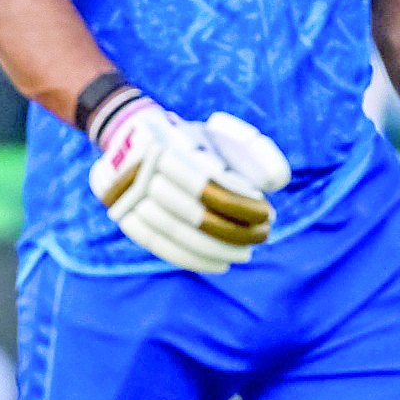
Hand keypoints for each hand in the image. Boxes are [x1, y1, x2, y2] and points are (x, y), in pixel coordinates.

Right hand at [87, 99, 288, 272]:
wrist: (132, 137)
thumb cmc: (193, 140)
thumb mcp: (223, 134)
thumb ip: (255, 151)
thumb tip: (276, 182)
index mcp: (172, 144)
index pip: (210, 184)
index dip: (240, 203)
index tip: (267, 212)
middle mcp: (146, 170)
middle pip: (195, 211)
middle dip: (234, 229)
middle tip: (263, 235)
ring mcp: (129, 196)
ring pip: (178, 232)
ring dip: (216, 249)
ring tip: (245, 254)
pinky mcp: (123, 216)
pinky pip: (159, 245)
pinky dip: (192, 259)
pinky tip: (220, 264)